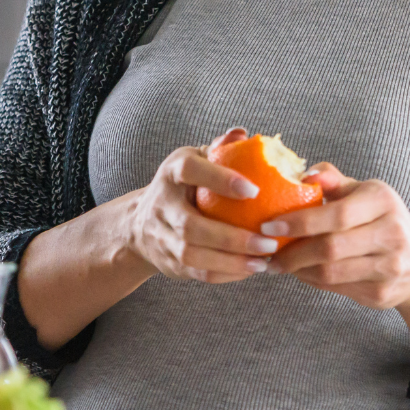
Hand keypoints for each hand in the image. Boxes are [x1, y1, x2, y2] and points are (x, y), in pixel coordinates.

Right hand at [120, 128, 280, 282]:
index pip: (191, 171)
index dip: (220, 179)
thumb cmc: (183, 186)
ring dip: (232, 262)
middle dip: (232, 238)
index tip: (254, 189)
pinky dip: (226, 275)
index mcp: (172, 173)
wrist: (140, 224)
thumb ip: (220, 148)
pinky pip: (198, 274)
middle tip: (269, 242)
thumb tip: (243, 135)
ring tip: (264, 261)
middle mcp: (162, 205)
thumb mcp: (195, 160)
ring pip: (194, 255)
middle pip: (192, 227)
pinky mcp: (169, 263)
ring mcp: (162, 237)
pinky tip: (251, 269)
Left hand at [265, 164, 409, 310]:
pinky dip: (312, 281)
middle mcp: (391, 233)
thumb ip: (332, 180)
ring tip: (279, 263)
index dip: (300, 222)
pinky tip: (302, 272)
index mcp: (383, 201)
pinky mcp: (381, 293)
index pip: (337, 214)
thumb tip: (304, 174)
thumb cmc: (381, 220)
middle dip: (293, 251)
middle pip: (331, 247)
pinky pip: (337, 288)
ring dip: (298, 269)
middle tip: (267, 250)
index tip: (269, 225)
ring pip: (331, 273)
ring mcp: (389, 267)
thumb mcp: (363, 193)